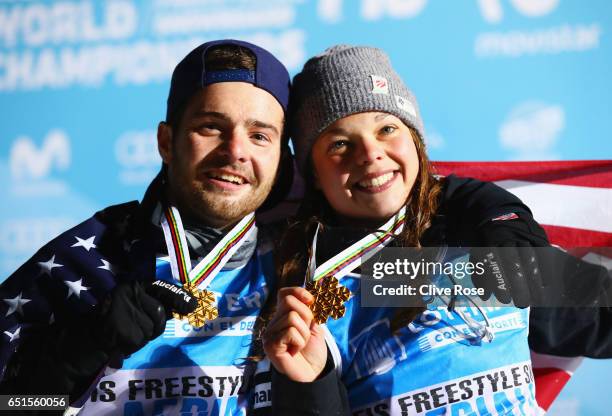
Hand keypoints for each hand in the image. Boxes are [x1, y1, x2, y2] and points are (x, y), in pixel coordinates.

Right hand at [9, 279, 196, 398]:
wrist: (84, 338)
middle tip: (138, 326)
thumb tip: (190, 303)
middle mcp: (130, 294)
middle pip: (161, 312)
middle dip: (155, 323)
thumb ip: (154, 300)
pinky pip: (143, 339)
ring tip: (127, 332)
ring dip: (145, 334)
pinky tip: (121, 340)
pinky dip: (136, 343)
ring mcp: (127, 312)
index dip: (179, 297)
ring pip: (154, 327)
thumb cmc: (111, 320)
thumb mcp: (131, 304)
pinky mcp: (124, 328)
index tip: (193, 304)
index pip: (161, 288)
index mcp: (131, 285)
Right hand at [263, 287, 327, 381]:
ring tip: (299, 345)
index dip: (298, 292)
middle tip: (305, 333)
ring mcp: (270, 334)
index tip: (310, 301)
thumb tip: (309, 296)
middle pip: (289, 302)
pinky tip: (294, 351)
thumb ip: (310, 311)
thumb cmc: (311, 351)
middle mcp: (273, 323)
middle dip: (305, 315)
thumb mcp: (314, 326)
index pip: (284, 293)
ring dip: (304, 333)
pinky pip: (290, 332)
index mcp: (282, 316)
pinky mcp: (271, 345)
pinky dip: (299, 342)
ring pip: (292, 317)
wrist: (312, 374)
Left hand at [469, 215, 543, 307]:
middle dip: (519, 286)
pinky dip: (545, 268)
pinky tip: (546, 284)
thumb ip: (480, 272)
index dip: (499, 282)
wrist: (497, 209)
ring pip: (530, 258)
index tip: (504, 299)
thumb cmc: (484, 236)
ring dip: (534, 281)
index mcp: (487, 239)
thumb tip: (485, 296)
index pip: (493, 263)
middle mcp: (506, 235)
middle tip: (522, 304)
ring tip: (536, 299)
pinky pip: (543, 252)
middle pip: (513, 263)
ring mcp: (523, 233)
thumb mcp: (475, 249)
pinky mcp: (536, 233)